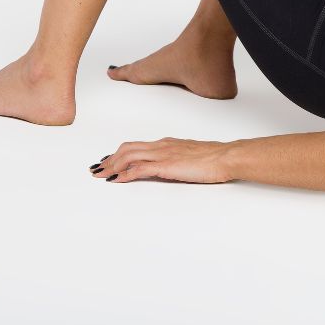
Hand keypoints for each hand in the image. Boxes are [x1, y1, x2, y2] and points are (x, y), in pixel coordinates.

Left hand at [89, 138, 233, 183]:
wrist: (226, 156)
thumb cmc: (216, 157)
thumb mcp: (193, 156)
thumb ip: (179, 159)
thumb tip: (174, 166)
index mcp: (168, 143)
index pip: (137, 146)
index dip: (120, 153)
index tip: (109, 161)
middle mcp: (162, 146)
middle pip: (127, 149)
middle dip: (110, 159)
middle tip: (97, 169)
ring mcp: (163, 154)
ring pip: (128, 156)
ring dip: (111, 166)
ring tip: (100, 175)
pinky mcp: (166, 165)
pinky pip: (139, 169)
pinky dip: (124, 174)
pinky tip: (116, 180)